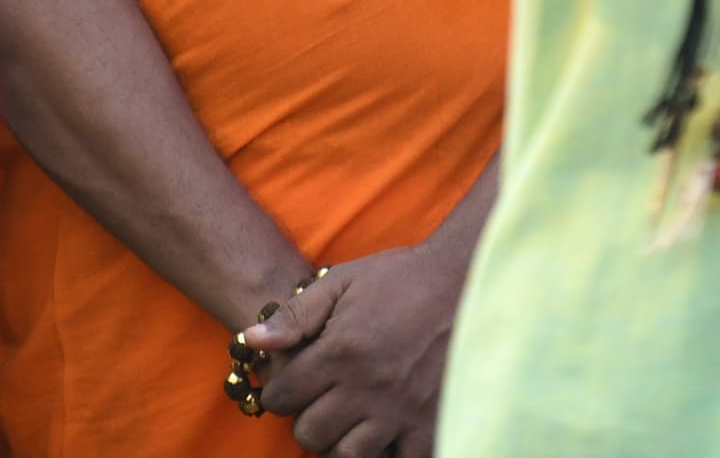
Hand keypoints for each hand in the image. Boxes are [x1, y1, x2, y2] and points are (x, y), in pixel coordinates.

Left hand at [237, 234, 472, 455]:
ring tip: (346, 422)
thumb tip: (253, 341)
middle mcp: (367, 386)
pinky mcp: (431, 423)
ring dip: (340, 442)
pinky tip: (382, 434)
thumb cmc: (400, 279)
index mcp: (341, 351)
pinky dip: (385, 454)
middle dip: (305, 420)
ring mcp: (401, 410)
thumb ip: (295, 314)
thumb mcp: (342, 282)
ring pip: (348, 456)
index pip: (283, 397)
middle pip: (310, 434)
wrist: (467, 281)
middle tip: (318, 405)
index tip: (289, 388)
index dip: (279, 394)